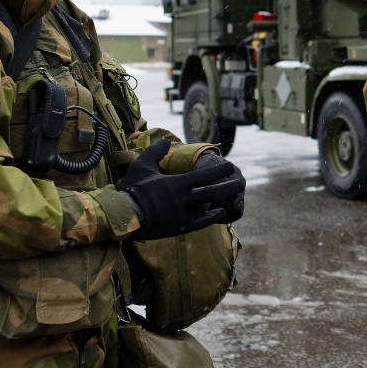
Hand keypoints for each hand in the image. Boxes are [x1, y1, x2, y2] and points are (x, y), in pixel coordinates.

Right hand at [120, 140, 245, 239]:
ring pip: (211, 208)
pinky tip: (221, 212)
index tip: (230, 165)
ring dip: (222, 202)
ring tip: (233, 197)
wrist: (125, 217)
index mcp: (179, 184)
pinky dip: (214, 217)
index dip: (221, 169)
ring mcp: (185, 215)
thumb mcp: (142, 166)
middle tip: (241, 181)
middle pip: (215, 192)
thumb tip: (167, 141)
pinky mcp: (182, 227)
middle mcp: (186, 199)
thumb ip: (156, 151)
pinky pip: (204, 222)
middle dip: (230, 186)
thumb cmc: (133, 190)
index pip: (207, 175)